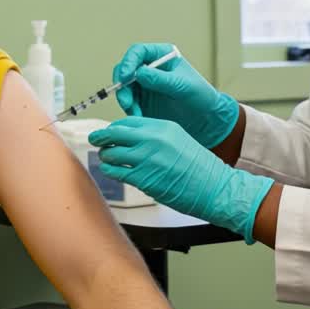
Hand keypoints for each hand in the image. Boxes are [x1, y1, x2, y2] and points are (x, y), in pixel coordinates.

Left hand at [90, 116, 273, 242]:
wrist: (213, 186)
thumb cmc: (199, 167)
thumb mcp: (178, 139)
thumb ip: (155, 136)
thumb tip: (132, 138)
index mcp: (162, 126)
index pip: (128, 122)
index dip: (114, 127)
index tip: (109, 131)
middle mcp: (152, 140)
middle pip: (114, 133)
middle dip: (101, 137)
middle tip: (95, 139)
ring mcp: (146, 159)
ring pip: (112, 153)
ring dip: (105, 156)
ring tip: (105, 158)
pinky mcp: (143, 178)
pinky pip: (116, 172)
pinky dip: (109, 170)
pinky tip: (110, 170)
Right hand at [113, 43, 238, 148]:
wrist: (205, 119)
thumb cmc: (200, 96)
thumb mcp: (183, 86)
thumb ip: (161, 79)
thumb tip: (139, 73)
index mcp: (161, 56)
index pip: (138, 52)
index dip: (128, 62)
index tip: (125, 76)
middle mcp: (150, 68)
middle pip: (125, 69)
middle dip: (122, 84)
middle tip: (126, 100)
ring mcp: (144, 84)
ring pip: (124, 87)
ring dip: (125, 99)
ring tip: (134, 111)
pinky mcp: (142, 101)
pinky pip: (129, 103)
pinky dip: (130, 110)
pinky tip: (139, 117)